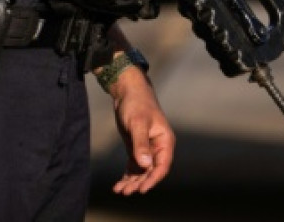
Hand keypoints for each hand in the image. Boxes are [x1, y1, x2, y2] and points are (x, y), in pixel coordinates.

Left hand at [109, 68, 175, 195]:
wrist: (127, 91)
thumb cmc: (136, 104)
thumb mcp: (137, 123)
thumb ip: (141, 143)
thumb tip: (145, 164)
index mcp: (165, 142)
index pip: (162, 166)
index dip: (153, 179)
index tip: (142, 189)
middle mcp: (158, 148)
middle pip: (150, 171)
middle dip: (139, 182)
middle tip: (126, 192)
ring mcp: (147, 149)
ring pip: (142, 170)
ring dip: (132, 181)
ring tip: (119, 190)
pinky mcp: (136, 147)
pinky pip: (134, 165)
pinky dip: (128, 175)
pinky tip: (119, 184)